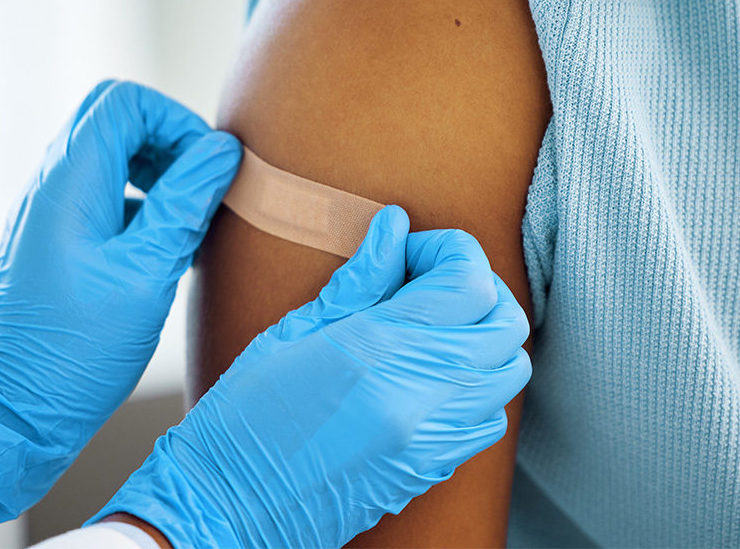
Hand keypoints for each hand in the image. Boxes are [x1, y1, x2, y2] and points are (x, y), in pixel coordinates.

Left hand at [0, 80, 242, 523]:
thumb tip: (222, 151)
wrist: (14, 409)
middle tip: (198, 186)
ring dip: (152, 171)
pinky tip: (162, 249)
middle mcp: (50, 185)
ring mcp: (46, 212)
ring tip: (185, 219)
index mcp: (70, 181)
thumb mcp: (149, 271)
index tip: (206, 167)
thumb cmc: (79, 349)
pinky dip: (135, 201)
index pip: (125, 103)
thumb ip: (186, 203)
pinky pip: (97, 193)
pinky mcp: (50, 240)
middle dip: (166, 140)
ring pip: (105, 154)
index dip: (175, 121)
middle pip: (113, 119)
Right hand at [91, 205, 531, 547]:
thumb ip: (358, 279)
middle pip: (505, 321)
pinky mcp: (433, 468)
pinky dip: (478, 382)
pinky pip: (492, 415)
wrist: (229, 509)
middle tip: (424, 279)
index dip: (448, 249)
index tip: (408, 251)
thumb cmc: (245, 417)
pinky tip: (430, 372)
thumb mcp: (292, 331)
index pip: (469, 281)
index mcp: (378, 352)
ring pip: (510, 368)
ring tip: (430, 323)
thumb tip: (395, 228)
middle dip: (475, 284)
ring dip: (483, 333)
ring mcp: (433, 438)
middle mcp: (420, 397)